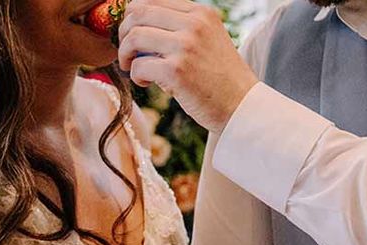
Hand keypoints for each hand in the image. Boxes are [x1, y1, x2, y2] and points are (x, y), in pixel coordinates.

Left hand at [117, 0, 257, 131]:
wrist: (242, 108)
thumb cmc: (221, 81)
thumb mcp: (208, 41)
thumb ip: (181, 30)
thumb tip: (140, 30)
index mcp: (200, 13)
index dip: (133, 16)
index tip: (131, 35)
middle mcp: (193, 24)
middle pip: (138, 13)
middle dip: (124, 33)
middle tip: (126, 53)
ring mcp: (185, 46)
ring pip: (135, 37)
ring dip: (126, 54)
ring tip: (132, 68)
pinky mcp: (177, 71)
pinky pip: (139, 65)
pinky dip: (136, 75)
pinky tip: (145, 83)